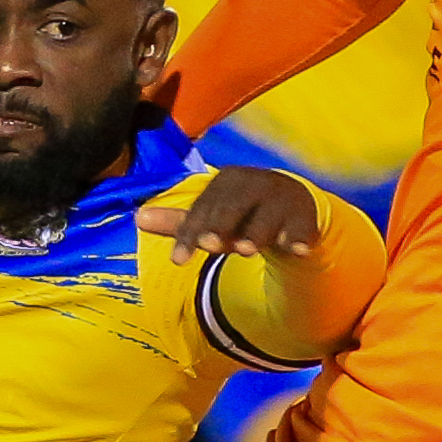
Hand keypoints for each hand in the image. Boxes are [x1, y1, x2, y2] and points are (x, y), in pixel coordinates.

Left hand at [137, 166, 321, 263]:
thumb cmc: (243, 212)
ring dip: (257, 233)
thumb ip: (181, 223)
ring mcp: (281, 197)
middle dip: (221, 226)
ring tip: (246, 250)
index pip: (204, 208)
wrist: (293, 202)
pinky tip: (297, 250)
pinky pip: (301, 226)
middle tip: (210, 247)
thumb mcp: (214, 217)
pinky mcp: (304, 214)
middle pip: (233, 207)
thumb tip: (138, 218)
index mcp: (227, 181)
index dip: (190, 233)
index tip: (178, 260)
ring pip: (267, 217)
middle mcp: (253, 183)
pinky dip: (299, 237)